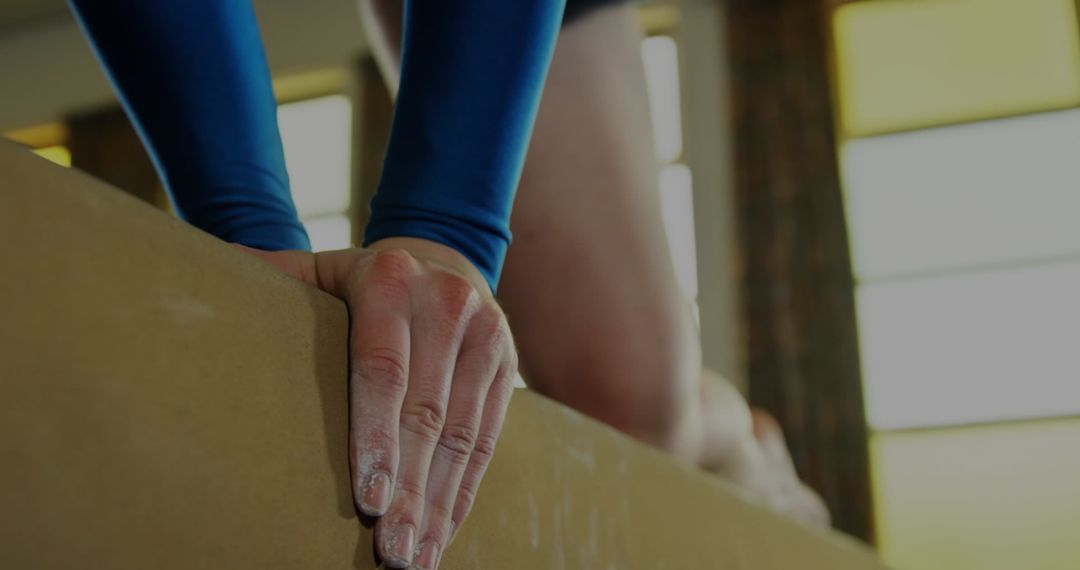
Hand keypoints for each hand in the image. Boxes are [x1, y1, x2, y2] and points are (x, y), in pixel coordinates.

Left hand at [239, 237, 517, 568]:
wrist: (445, 264)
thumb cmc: (360, 284)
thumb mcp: (317, 273)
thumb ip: (270, 278)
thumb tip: (196, 274)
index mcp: (391, 278)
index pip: (384, 368)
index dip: (376, 435)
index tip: (369, 497)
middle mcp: (448, 302)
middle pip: (427, 413)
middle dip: (409, 489)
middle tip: (389, 549)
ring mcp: (487, 335)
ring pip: (462, 435)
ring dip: (438, 505)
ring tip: (413, 558)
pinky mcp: (508, 368)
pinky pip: (486, 440)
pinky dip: (462, 494)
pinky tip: (441, 534)